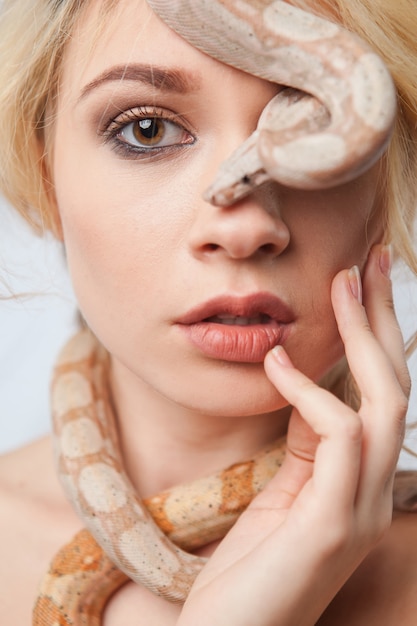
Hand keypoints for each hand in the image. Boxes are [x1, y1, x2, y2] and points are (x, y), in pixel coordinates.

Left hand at [177, 244, 409, 625]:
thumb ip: (303, 441)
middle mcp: (371, 493)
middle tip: (369, 261)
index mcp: (359, 482)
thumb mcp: (280, 490)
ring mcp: (358, 510)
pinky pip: (337, 437)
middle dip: (385, 320)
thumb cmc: (249, 569)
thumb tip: (305, 381)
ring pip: (384, 404)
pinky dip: (310, 392)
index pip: (381, 395)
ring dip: (363, 339)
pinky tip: (276, 363)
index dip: (377, 338)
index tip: (363, 284)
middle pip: (395, 388)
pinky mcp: (331, 525)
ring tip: (341, 286)